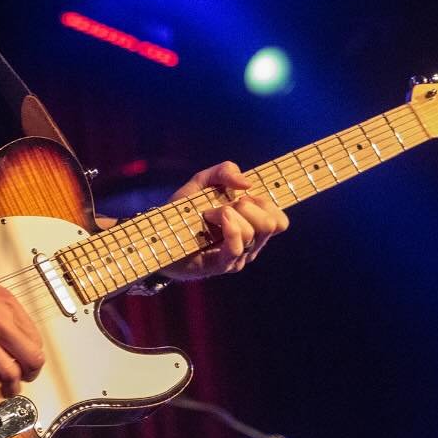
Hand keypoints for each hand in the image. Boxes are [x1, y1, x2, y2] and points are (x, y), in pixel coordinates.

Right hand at [0, 257, 45, 397]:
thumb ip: (5, 312)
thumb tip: (17, 336)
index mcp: (6, 304)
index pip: (36, 340)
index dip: (32, 358)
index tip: (26, 365)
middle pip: (30, 360)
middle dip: (28, 377)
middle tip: (20, 382)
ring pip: (7, 375)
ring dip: (8, 389)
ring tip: (1, 390)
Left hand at [160, 161, 288, 280]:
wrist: (158, 234)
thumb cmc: (184, 210)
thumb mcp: (203, 182)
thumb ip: (224, 172)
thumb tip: (247, 183)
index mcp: (252, 225)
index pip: (280, 220)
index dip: (269, 202)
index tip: (246, 194)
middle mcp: (251, 244)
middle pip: (273, 223)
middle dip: (249, 205)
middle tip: (226, 204)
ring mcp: (239, 256)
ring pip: (253, 232)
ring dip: (227, 213)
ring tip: (207, 213)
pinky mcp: (223, 264)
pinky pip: (237, 246)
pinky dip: (228, 226)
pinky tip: (213, 217)